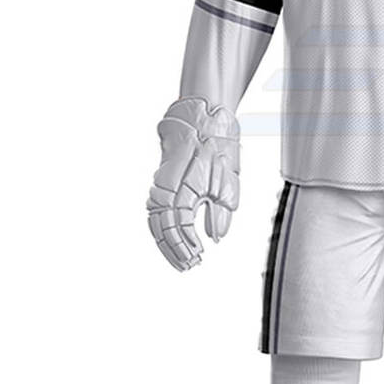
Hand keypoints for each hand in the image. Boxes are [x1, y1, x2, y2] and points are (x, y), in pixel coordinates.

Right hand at [146, 98, 239, 270]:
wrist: (201, 117)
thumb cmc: (218, 146)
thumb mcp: (228, 181)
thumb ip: (221, 211)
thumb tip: (216, 237)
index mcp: (182, 186)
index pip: (180, 226)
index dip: (188, 244)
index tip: (200, 255)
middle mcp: (165, 187)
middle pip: (163, 229)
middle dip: (176, 251)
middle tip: (190, 266)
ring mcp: (160, 185)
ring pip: (155, 223)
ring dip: (167, 245)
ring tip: (182, 261)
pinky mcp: (160, 184)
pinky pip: (154, 213)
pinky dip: (161, 231)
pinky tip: (171, 243)